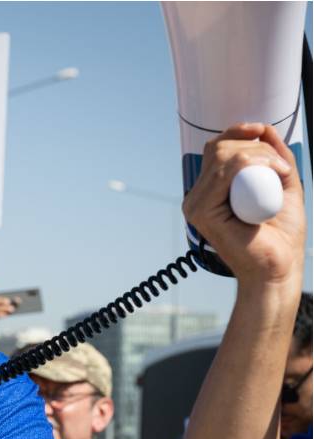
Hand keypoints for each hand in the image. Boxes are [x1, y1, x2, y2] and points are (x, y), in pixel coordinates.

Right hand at [182, 123, 305, 286]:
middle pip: (217, 148)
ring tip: (282, 171)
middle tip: (281, 165)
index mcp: (209, 192)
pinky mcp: (202, 213)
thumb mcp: (283, 186)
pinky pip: (225, 172)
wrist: (277, 268)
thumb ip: (275, 159)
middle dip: (253, 144)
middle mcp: (196, 197)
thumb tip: (265, 130)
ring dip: (259, 154)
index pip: (215, 149)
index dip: (236, 132)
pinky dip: (254, 163)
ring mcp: (196, 205)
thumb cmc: (280, 236)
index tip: (261, 130)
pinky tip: (275, 174)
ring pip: (222, 156)